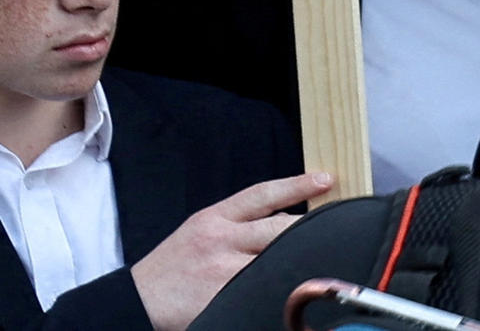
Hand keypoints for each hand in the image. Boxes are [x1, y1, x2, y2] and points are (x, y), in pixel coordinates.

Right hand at [126, 172, 329, 330]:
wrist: (140, 300)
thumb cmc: (171, 269)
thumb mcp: (197, 233)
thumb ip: (234, 227)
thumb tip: (279, 227)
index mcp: (214, 219)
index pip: (261, 194)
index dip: (296, 185)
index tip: (325, 179)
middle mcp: (221, 239)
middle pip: (278, 227)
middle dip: (310, 227)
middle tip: (339, 226)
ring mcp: (225, 269)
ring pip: (277, 258)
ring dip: (301, 259)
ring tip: (326, 258)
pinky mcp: (228, 297)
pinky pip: (265, 289)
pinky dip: (283, 287)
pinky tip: (297, 289)